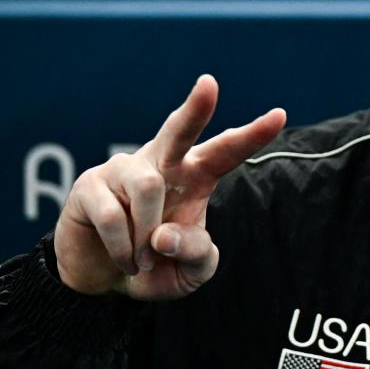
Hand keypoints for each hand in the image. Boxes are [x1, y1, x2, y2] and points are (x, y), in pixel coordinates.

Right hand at [53, 75, 285, 299]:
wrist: (106, 284)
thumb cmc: (157, 267)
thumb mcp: (191, 270)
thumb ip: (195, 253)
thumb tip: (164, 235)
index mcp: (195, 177)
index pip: (226, 152)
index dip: (252, 135)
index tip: (280, 115)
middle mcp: (161, 165)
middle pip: (179, 130)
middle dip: (195, 108)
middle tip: (209, 84)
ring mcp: (122, 170)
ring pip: (147, 188)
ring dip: (146, 235)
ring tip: (142, 261)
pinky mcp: (89, 186)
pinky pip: (112, 214)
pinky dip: (123, 247)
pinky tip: (124, 260)